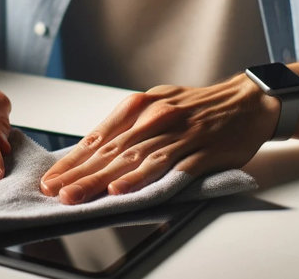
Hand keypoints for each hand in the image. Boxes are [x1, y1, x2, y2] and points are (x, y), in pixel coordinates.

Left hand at [39, 74, 276, 203]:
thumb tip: (95, 150)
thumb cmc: (199, 107)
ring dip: (100, 180)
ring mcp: (176, 133)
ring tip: (77, 196)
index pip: (99, 137)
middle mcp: (154, 117)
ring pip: (130, 160)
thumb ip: (129, 126)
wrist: (247, 102)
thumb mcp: (159, 105)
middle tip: (54, 192)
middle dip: (78, 174)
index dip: (73, 160)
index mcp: (141, 105)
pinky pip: (165, 167)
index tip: (51, 178)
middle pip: (109, 151)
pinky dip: (141, 179)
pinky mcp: (197, 149)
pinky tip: (122, 191)